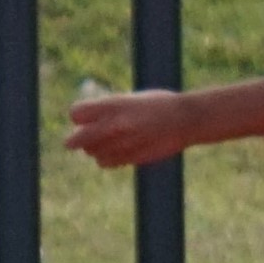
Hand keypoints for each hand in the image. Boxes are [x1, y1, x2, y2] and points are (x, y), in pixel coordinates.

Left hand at [64, 85, 186, 171]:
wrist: (187, 119)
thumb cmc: (160, 104)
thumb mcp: (131, 100)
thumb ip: (109, 110)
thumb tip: (89, 122)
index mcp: (113, 105)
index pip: (76, 114)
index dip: (79, 117)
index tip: (86, 119)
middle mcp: (114, 124)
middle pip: (77, 139)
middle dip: (76, 140)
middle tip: (77, 140)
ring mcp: (123, 143)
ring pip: (92, 153)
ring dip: (95, 150)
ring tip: (109, 143)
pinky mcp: (132, 157)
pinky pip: (106, 163)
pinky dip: (108, 159)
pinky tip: (119, 151)